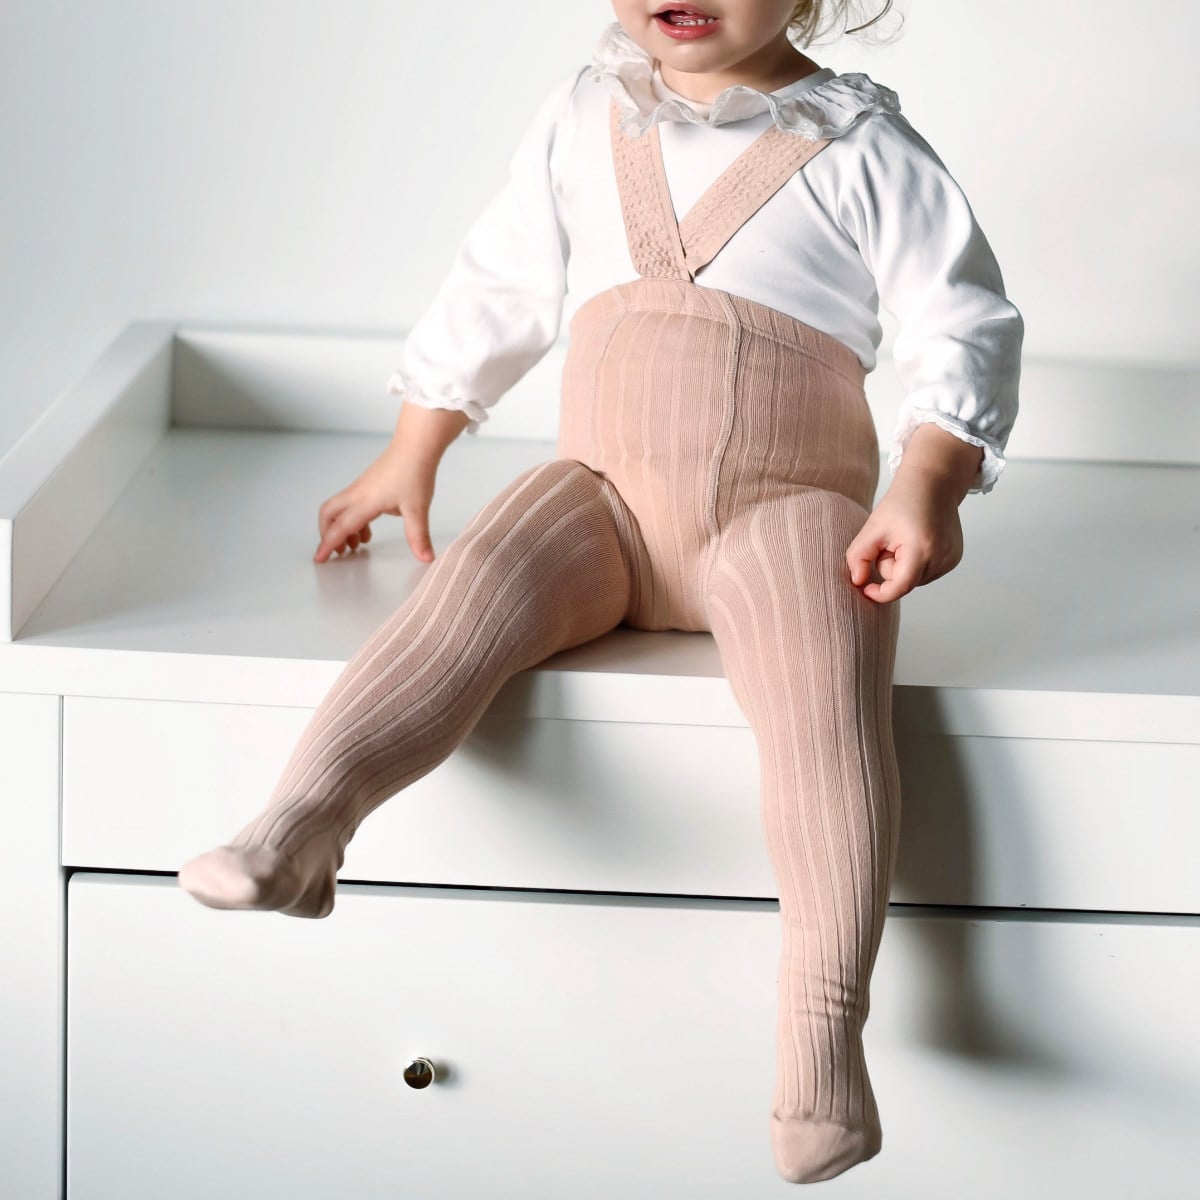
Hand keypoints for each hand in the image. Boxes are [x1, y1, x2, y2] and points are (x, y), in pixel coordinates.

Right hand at [314, 443, 437, 564]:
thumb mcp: (418, 509)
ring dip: (341, 528)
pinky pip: (350, 504)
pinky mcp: (367, 484)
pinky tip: (368, 529)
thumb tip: (426, 558)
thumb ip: (418, 536)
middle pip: (328, 514)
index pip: (340, 527)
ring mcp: (360, 488)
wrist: (416, 446)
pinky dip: (353, 519)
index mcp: (365, 501)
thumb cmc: (414, 472)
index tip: (319, 559)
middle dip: (327, 534)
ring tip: (355, 545)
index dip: (328, 545)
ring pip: (338, 509)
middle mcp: (357, 494)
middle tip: (337, 552)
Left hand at [844, 474, 965, 603]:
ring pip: (915, 580)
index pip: (900, 586)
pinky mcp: (954, 559)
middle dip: (891, 568)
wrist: (933, 484)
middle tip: (890, 542)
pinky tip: (917, 541)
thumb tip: (858, 583)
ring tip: (906, 539)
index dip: (881, 593)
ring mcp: (951, 559)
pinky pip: (926, 573)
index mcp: (921, 549)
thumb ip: (858, 557)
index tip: (866, 591)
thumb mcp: (872, 527)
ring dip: (904, 567)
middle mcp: (942, 557)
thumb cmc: (901, 503)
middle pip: (905, 582)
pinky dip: (916, 563)